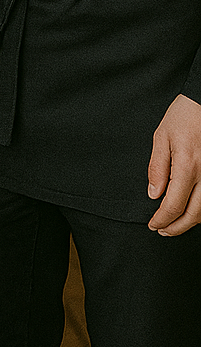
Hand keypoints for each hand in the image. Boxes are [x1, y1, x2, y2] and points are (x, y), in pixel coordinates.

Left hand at [148, 94, 200, 234]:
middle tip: (162, 230)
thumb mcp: (161, 137)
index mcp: (187, 165)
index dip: (162, 219)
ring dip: (190, 223)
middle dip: (176, 227)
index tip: (153, 224)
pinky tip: (191, 211)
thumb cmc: (183, 116)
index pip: (174, 205)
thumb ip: (158, 168)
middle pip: (193, 214)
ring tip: (174, 224)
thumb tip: (154, 194)